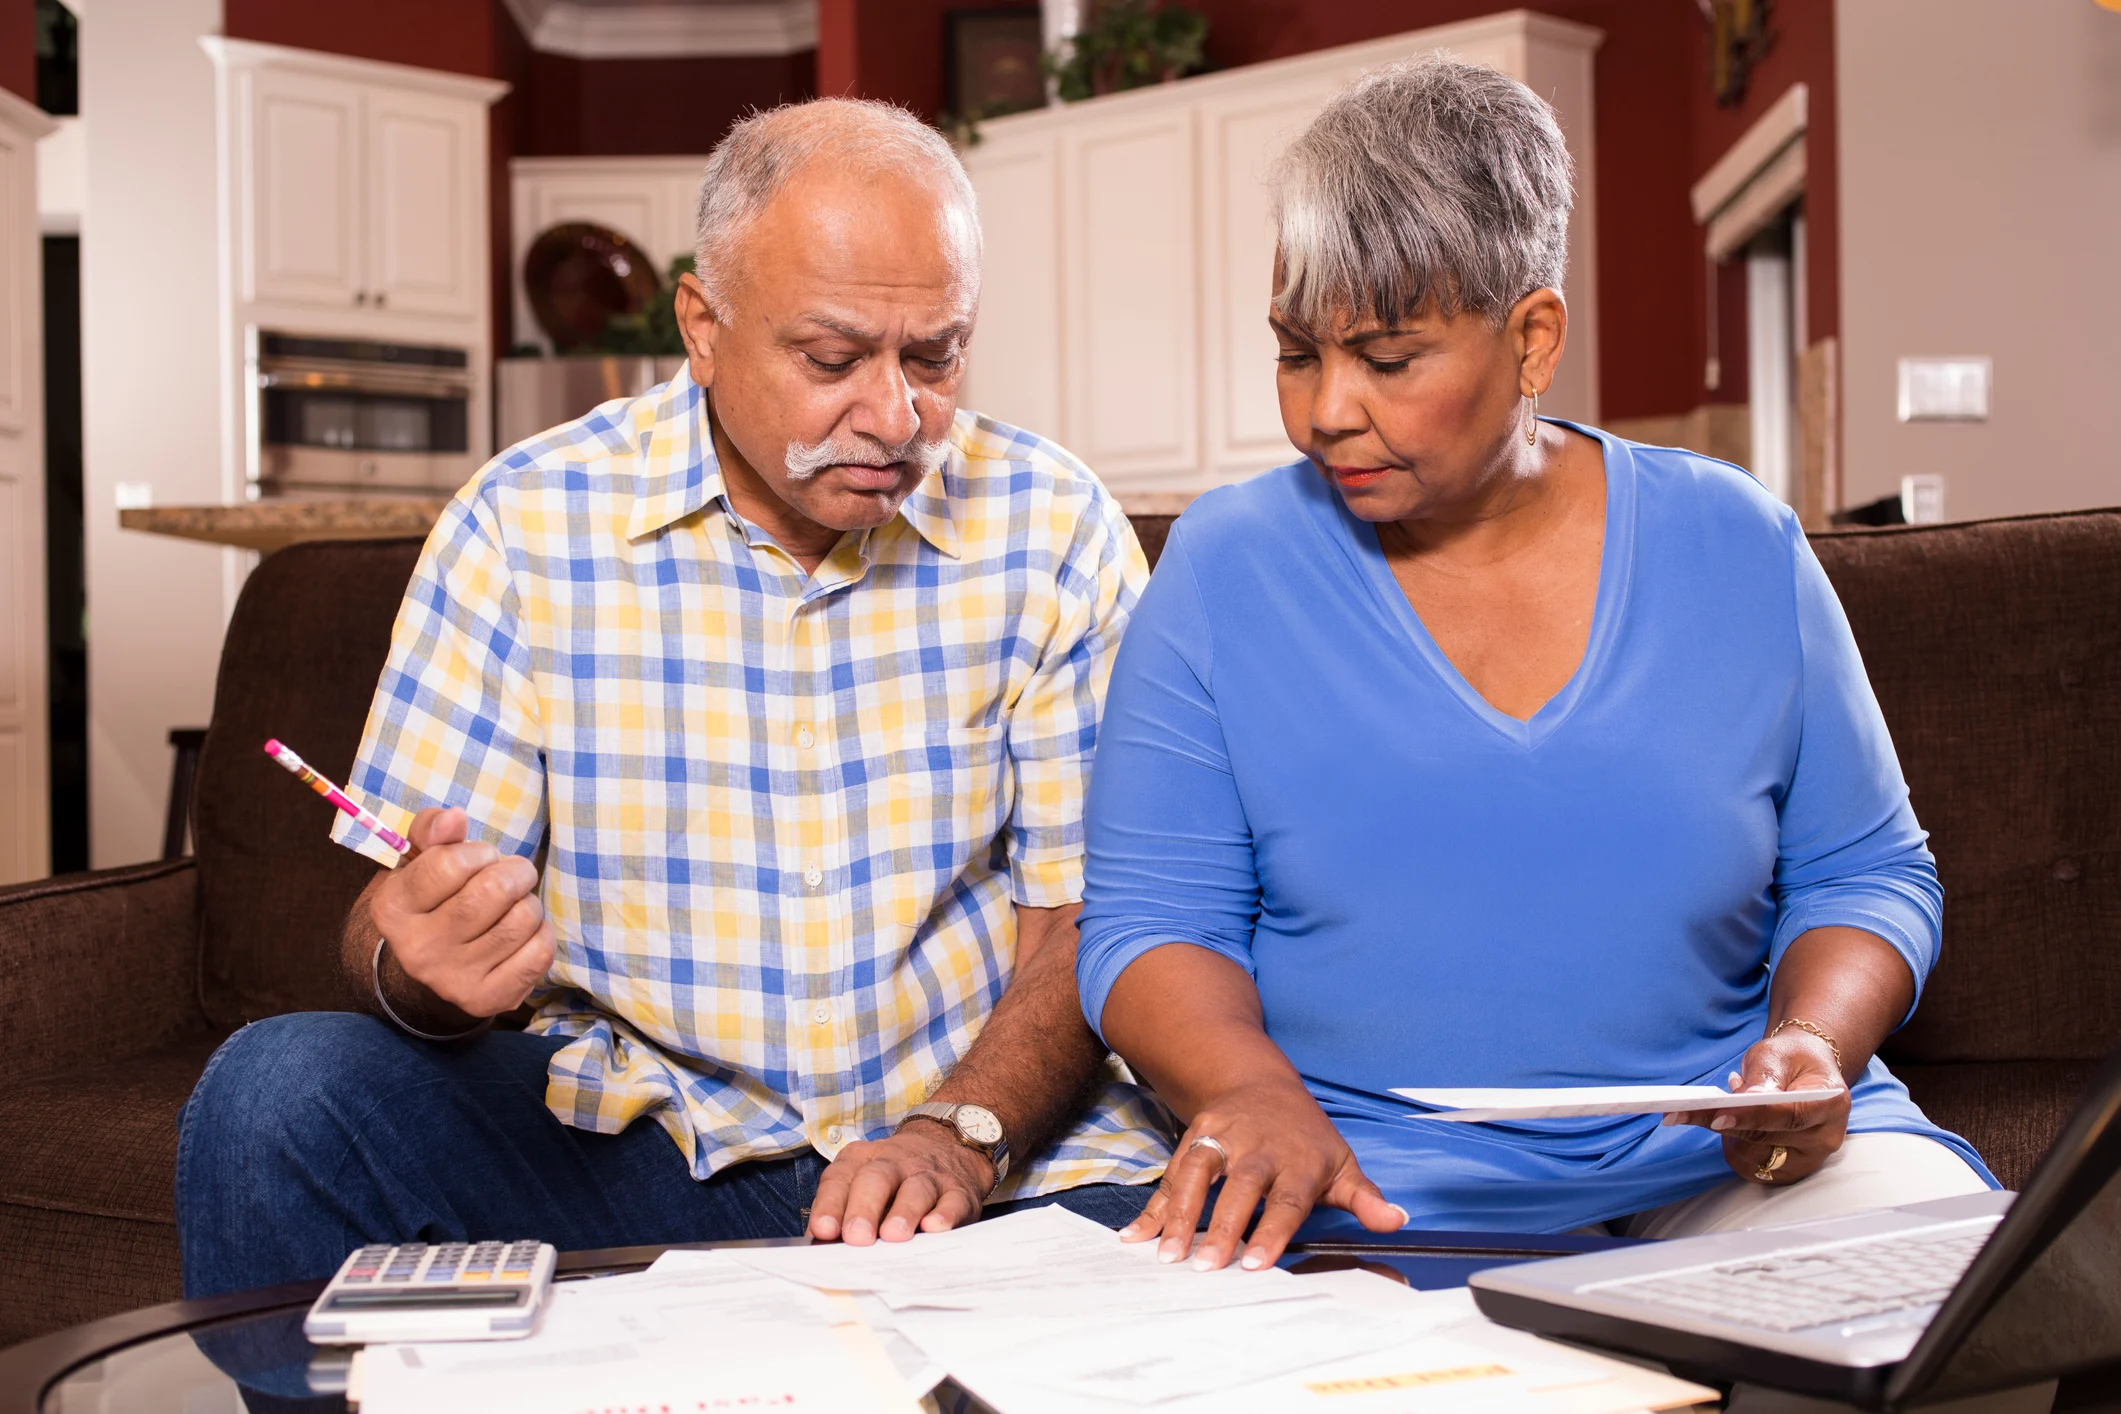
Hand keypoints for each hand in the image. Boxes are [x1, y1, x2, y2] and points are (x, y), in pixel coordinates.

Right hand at [369, 807, 553, 1019]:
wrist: (432, 965)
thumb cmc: (434, 898)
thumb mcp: (420, 859)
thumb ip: (433, 830)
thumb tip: (454, 818)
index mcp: (392, 909)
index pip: (450, 864)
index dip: (478, 852)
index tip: (481, 857)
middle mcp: (416, 950)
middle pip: (490, 892)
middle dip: (515, 872)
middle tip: (512, 874)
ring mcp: (451, 980)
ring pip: (520, 920)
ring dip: (528, 903)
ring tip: (513, 905)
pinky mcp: (486, 1000)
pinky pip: (538, 954)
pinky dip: (542, 933)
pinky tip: (524, 932)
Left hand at [807, 1121, 994, 1244]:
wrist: (948, 1145)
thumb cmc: (894, 1178)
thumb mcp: (862, 1181)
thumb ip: (840, 1213)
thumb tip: (819, 1248)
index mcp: (862, 1161)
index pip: (840, 1178)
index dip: (830, 1204)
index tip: (824, 1230)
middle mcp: (895, 1164)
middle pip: (876, 1179)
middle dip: (864, 1209)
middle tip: (857, 1238)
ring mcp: (929, 1176)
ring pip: (916, 1189)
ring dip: (904, 1212)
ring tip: (893, 1236)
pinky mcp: (958, 1192)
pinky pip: (953, 1201)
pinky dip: (944, 1215)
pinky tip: (934, 1228)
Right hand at [1121, 1078, 1404, 1271]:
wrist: (1260, 1083)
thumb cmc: (1306, 1137)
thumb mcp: (1341, 1164)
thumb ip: (1365, 1198)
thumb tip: (1397, 1220)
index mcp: (1299, 1159)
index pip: (1287, 1198)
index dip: (1271, 1230)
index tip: (1255, 1262)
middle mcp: (1259, 1146)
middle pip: (1240, 1186)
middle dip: (1223, 1225)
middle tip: (1206, 1264)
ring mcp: (1224, 1137)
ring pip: (1199, 1172)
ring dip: (1179, 1212)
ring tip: (1166, 1253)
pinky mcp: (1196, 1136)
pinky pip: (1172, 1172)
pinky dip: (1153, 1205)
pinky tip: (1136, 1235)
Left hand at [1669, 1031, 1849, 1184]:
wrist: (1805, 1072)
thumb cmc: (1791, 1059)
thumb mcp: (1777, 1054)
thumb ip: (1763, 1078)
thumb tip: (1742, 1100)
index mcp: (1829, 1103)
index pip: (1787, 1116)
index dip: (1750, 1117)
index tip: (1716, 1115)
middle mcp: (1824, 1138)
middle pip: (1763, 1139)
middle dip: (1720, 1123)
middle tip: (1681, 1108)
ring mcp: (1808, 1160)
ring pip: (1750, 1159)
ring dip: (1728, 1134)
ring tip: (1727, 1107)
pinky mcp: (1789, 1172)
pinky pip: (1748, 1168)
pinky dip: (1732, 1145)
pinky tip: (1733, 1123)